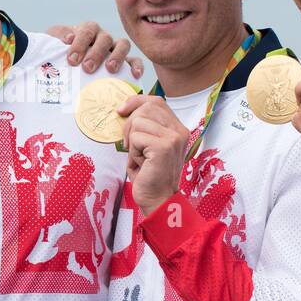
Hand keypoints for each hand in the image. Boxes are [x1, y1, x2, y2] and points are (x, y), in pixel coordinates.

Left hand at [47, 21, 144, 78]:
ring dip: (117, 56)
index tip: (71, 58)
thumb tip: (66, 38)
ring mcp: (115, 49)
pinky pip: (135, 60)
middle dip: (96, 53)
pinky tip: (135, 75)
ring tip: (110, 69)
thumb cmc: (61, 56)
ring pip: (123, 45)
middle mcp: (102, 38)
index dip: (80, 42)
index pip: (86, 31)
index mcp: (87, 31)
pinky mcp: (126, 62)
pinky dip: (137, 66)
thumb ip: (55, 37)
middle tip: (87, 67)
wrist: (68, 67)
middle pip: (105, 38)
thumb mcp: (54, 44)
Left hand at [117, 94, 188, 215]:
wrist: (158, 199)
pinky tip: (142, 163)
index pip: (156, 101)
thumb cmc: (149, 174)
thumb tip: (124, 110)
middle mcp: (179, 131)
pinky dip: (132, 152)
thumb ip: (144, 127)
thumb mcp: (147, 145)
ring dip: (132, 142)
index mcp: (177, 128)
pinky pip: (136, 138)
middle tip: (130, 145)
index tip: (121, 111)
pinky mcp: (164, 147)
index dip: (136, 101)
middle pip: (146, 108)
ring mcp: (173, 138)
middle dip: (129, 124)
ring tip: (140, 157)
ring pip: (138, 122)